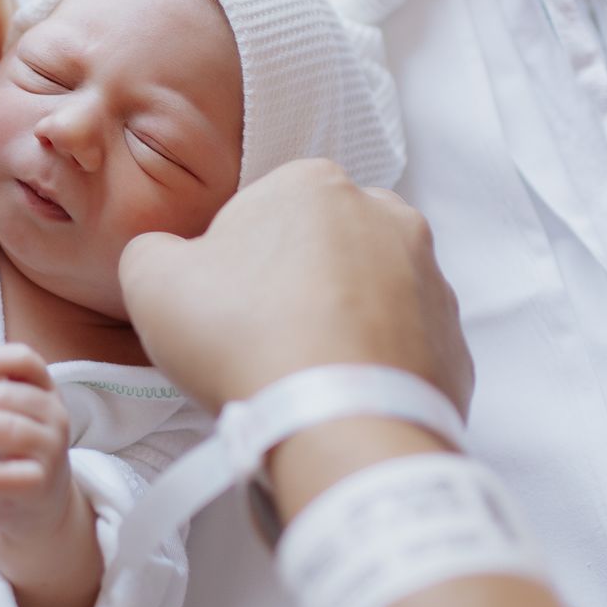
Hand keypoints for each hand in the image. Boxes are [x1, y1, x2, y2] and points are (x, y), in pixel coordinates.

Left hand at [0, 345, 82, 546]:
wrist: (41, 502)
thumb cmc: (15, 449)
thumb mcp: (7, 414)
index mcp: (46, 389)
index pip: (25, 360)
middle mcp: (55, 414)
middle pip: (5, 396)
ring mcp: (52, 448)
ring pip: (6, 429)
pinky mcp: (43, 483)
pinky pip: (17, 475)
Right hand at [118, 159, 472, 414]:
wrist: (338, 424)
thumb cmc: (242, 338)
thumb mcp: (151, 280)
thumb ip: (153, 250)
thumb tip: (170, 258)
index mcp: (312, 183)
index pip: (260, 212)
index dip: (230, 262)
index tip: (221, 307)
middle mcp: (386, 215)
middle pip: (320, 247)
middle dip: (293, 284)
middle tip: (257, 341)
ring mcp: (430, 278)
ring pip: (368, 293)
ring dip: (337, 322)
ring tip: (300, 375)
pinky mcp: (455, 341)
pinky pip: (403, 346)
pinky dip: (375, 365)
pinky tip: (341, 396)